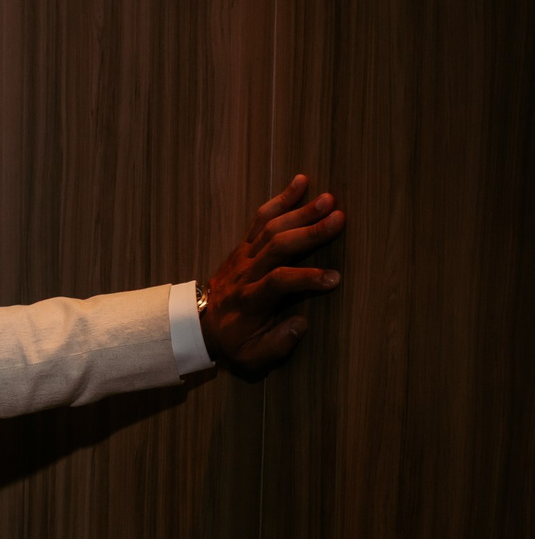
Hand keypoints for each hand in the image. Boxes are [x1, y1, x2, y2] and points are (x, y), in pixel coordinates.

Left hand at [199, 172, 344, 379]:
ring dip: (301, 211)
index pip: (279, 282)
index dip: (306, 278)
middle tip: (339, 219)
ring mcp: (243, 256)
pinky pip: (260, 218)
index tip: (334, 278)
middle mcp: (246, 273)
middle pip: (278, 246)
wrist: (198, 325)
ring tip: (330, 199)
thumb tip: (301, 325)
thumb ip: (277, 344)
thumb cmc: (232, 341)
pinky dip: (280, 199)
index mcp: (250, 301)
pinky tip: (301, 182)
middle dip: (309, 232)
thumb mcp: (251, 357)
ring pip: (271, 228)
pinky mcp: (243, 245)